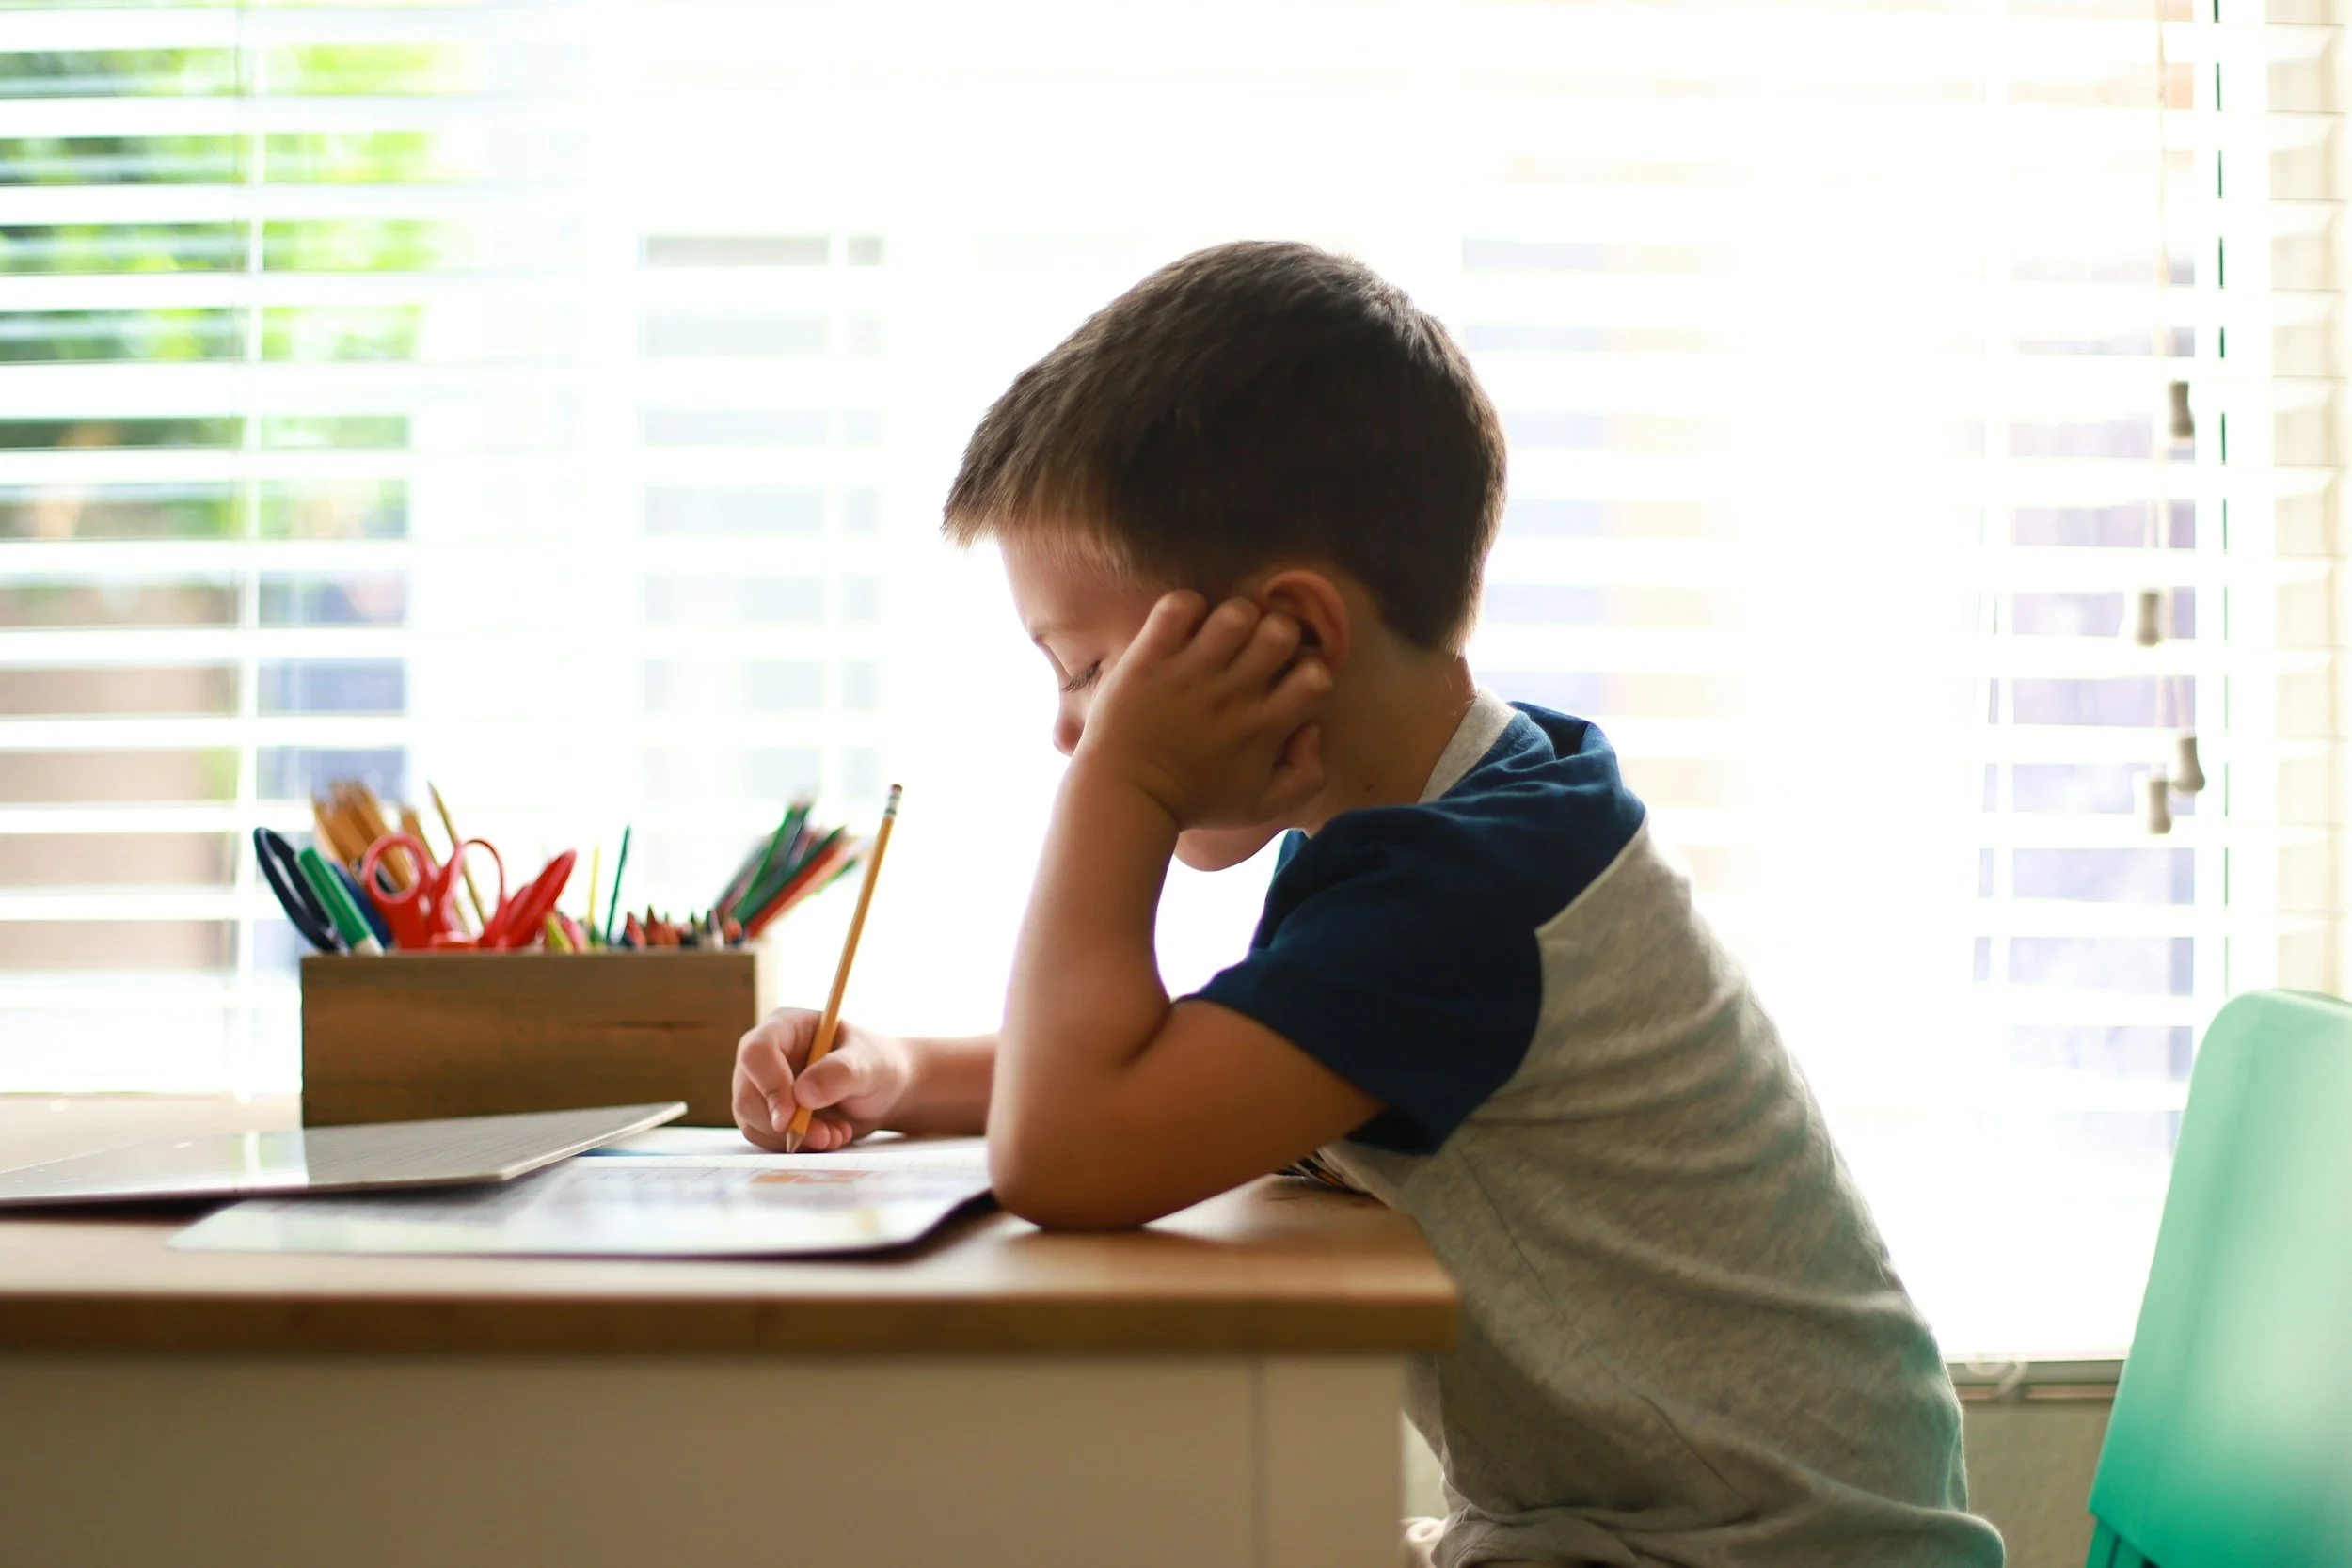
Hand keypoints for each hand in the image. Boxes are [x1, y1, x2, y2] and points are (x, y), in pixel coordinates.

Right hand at [731, 1010, 914, 1152]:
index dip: (769, 1084)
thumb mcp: (870, 1064)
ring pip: (754, 1121)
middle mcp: (767, 1056)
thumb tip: (802, 1095)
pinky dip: (797, 1145)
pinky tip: (829, 1137)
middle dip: (784, 1124)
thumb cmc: (877, 1065)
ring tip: (836, 1134)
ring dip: (794, 1138)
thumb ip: (840, 1073)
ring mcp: (763, 1086)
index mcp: (786, 1027)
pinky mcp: (768, 1114)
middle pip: (747, 1094)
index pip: (757, 1052)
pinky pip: (766, 1138)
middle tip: (825, 1137)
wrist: (884, 1092)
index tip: (791, 1116)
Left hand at [1075, 592, 1331, 828]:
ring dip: (1232, 619)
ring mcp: (1190, 673)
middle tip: (1251, 652)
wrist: (1123, 798)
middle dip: (1274, 633)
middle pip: (1281, 631)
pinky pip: (1178, 606)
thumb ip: (1306, 776)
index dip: (1308, 671)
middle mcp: (1233, 694)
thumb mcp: (1260, 807)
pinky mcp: (1150, 658)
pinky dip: (1184, 608)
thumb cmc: (1193, 802)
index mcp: (1263, 726)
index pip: (1317, 675)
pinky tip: (1180, 630)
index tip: (1285, 681)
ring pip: (1235, 613)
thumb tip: (1312, 729)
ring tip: (1216, 638)